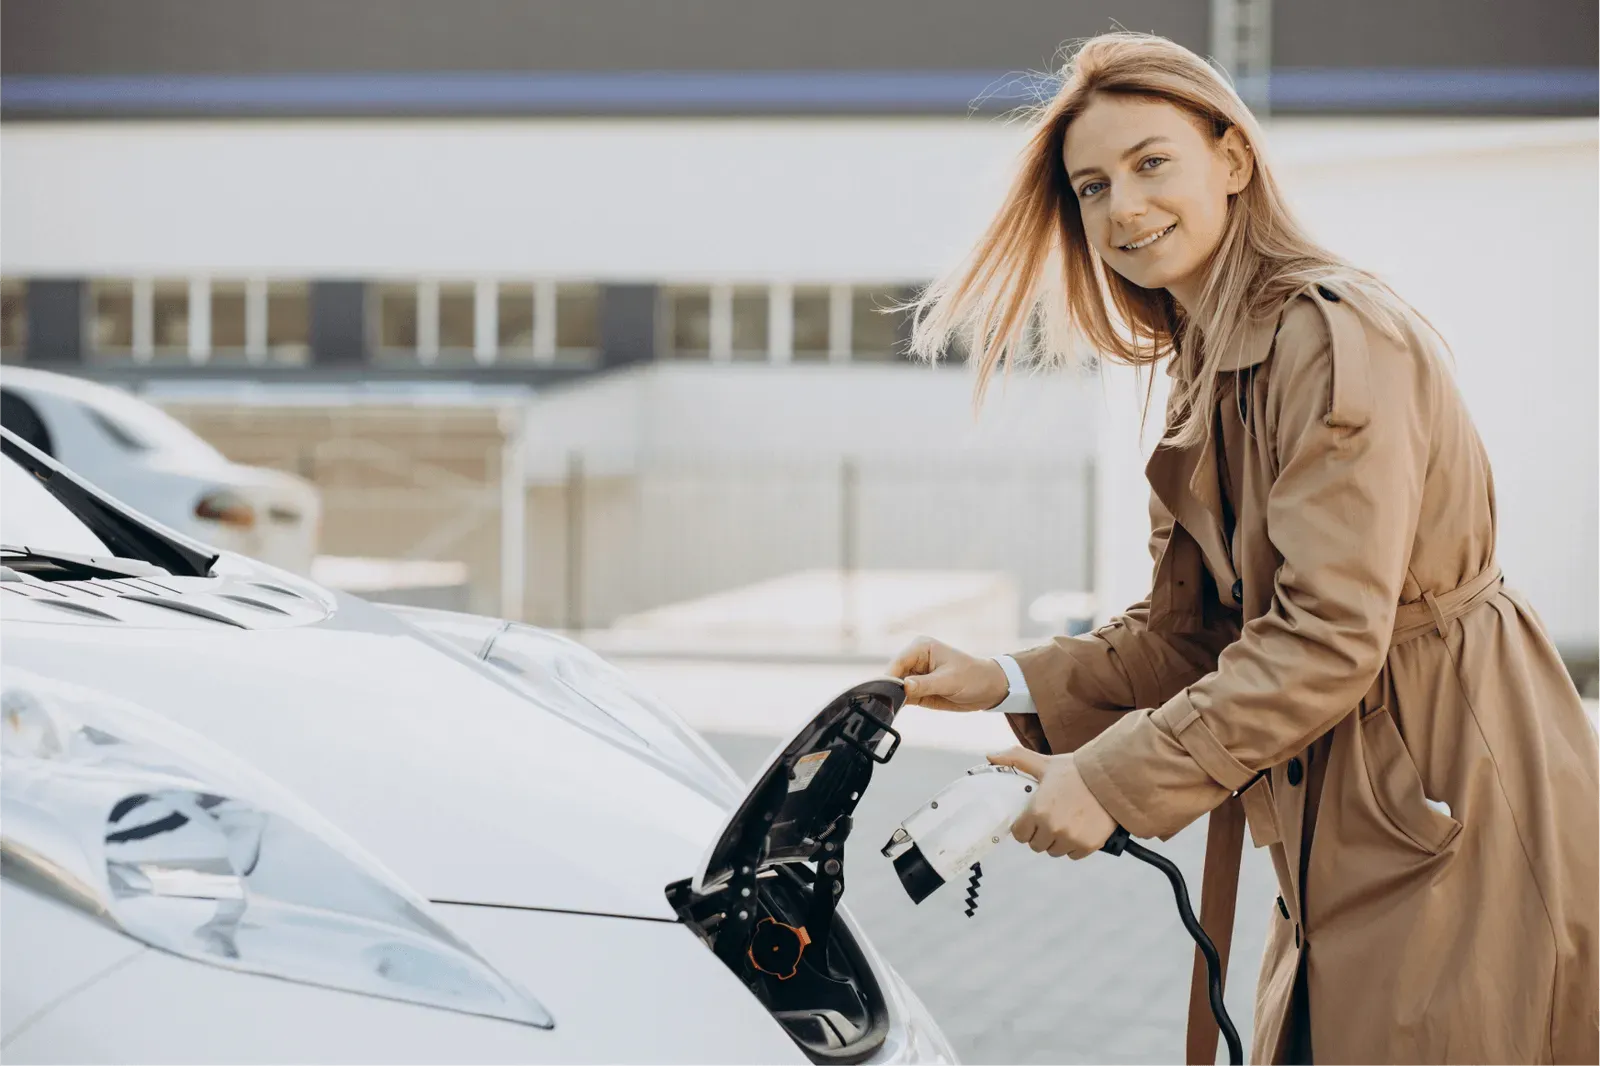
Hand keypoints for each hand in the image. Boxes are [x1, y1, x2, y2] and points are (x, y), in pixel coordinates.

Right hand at [885, 636, 1008, 711]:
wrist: (988, 688)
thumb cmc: (973, 676)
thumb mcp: (950, 681)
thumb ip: (925, 684)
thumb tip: (903, 687)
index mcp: (921, 647)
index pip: (898, 662)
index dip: (889, 678)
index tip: (882, 693)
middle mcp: (915, 659)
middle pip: (893, 674)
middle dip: (889, 689)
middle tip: (885, 705)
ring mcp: (915, 675)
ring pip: (895, 687)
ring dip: (893, 697)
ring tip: (889, 708)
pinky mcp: (917, 689)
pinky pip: (903, 696)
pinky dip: (899, 703)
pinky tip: (895, 710)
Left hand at [987, 747, 1117, 858]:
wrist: (1112, 779)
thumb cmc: (1077, 772)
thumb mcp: (1044, 764)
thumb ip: (1016, 759)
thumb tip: (991, 755)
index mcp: (1037, 810)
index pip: (1020, 834)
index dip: (1025, 826)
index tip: (1033, 818)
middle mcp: (1052, 828)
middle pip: (1036, 845)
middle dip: (1041, 833)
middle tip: (1052, 818)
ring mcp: (1070, 839)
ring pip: (1054, 851)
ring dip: (1057, 841)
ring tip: (1067, 822)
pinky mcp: (1088, 846)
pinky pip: (1073, 855)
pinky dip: (1075, 846)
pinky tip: (1080, 829)